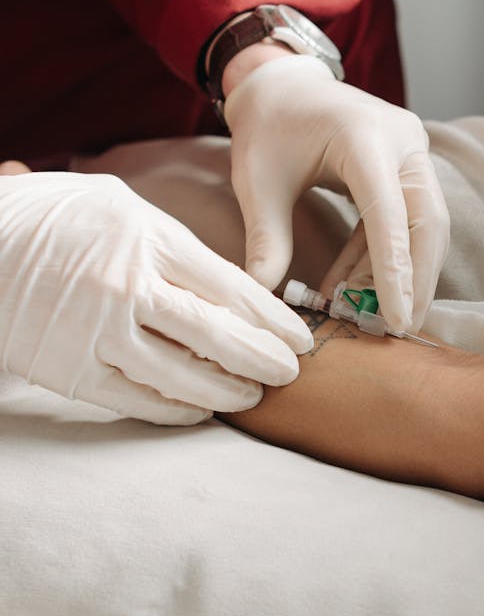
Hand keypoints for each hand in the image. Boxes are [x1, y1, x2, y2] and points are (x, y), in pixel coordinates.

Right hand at [0, 172, 311, 423]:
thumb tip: (223, 280)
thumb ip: (171, 241)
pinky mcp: (71, 371)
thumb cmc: (51, 217)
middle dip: (264, 359)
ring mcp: (99, 331)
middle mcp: (128, 285)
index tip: (300, 338)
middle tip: (292, 375)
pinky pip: (138, 399)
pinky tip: (202, 411)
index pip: (231, 286)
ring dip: (227, 391)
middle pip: (216, 333)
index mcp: (147, 237)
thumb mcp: (117, 205)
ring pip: (183, 375)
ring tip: (254, 397)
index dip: (272, 319)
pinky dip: (177, 409)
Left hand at [224, 55, 449, 332]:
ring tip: (370, 314)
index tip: (398, 318)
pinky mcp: (407, 167)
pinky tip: (355, 287)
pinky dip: (383, 257)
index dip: (396, 270)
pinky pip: (406, 220)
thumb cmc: (268, 127)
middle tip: (399, 328)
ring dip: (402, 273)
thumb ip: (267, 237)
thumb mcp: (257, 182)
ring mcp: (411, 153)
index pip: (390, 214)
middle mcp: (402, 141)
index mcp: (365, 137)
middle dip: (416, 279)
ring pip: (426, 225)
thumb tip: (263, 294)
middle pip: (428, 222)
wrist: (282, 87)